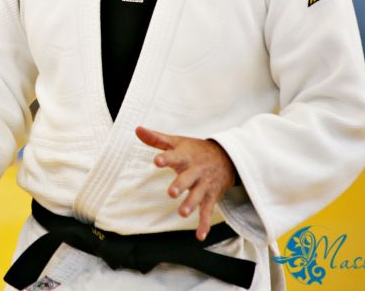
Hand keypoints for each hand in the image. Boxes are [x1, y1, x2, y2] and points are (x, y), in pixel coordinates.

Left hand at [135, 126, 235, 241]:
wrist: (227, 157)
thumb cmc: (195, 150)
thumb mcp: (178, 142)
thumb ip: (156, 139)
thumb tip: (137, 129)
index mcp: (186, 156)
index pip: (175, 156)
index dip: (166, 158)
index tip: (158, 160)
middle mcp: (196, 171)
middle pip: (188, 179)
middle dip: (180, 185)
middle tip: (171, 193)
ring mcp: (204, 185)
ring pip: (198, 196)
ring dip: (191, 204)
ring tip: (182, 213)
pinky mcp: (211, 197)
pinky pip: (208, 211)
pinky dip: (204, 224)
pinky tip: (199, 236)